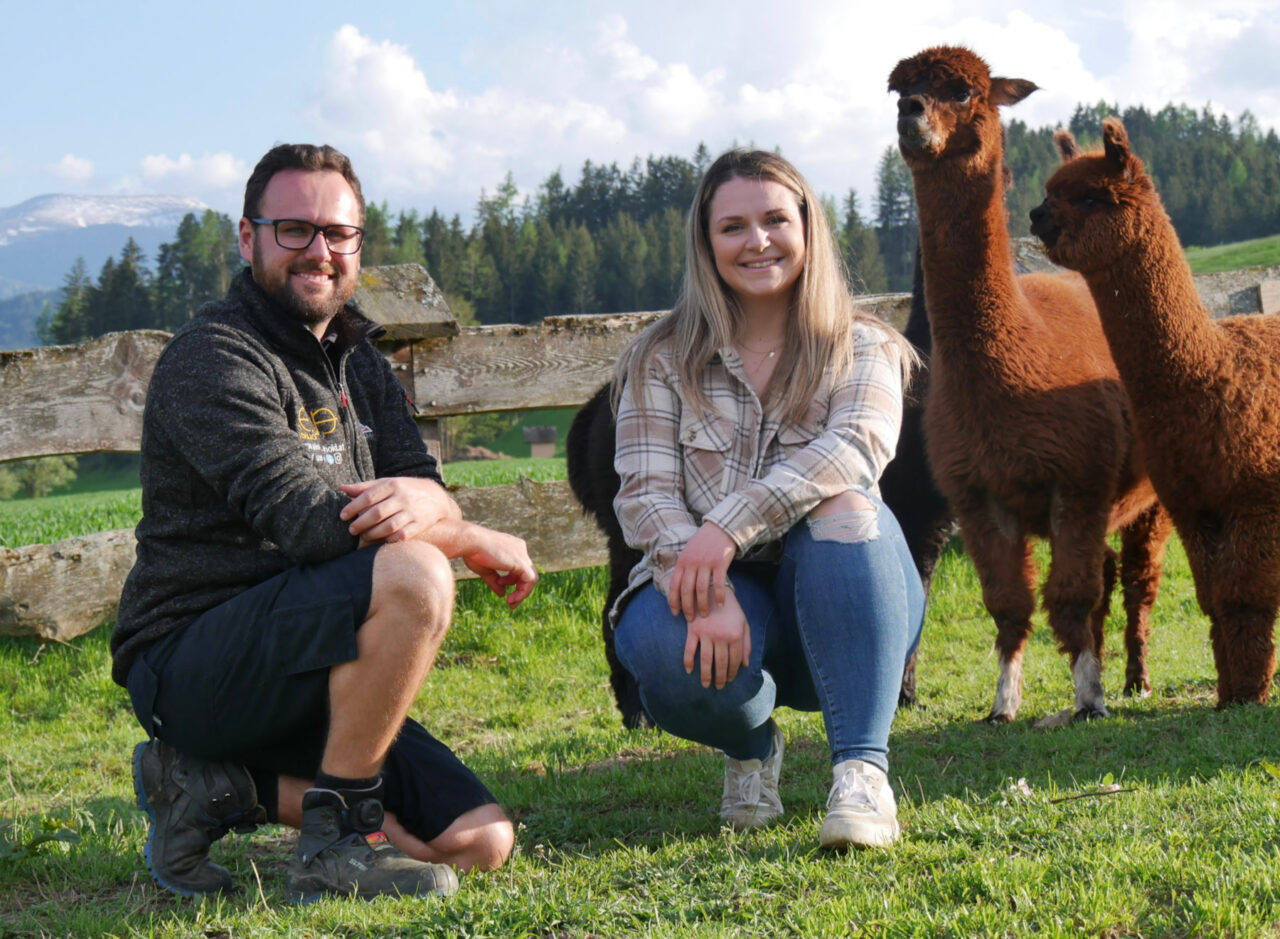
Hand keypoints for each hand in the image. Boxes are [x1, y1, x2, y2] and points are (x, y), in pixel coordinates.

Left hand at [339, 477, 457, 546]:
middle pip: (377, 513)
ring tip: (363, 537)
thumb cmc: (403, 490)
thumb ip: (364, 487)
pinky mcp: (419, 525)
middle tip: (351, 530)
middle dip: (361, 523)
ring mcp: (412, 512)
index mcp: (392, 485)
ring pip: (389, 526)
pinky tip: (381, 540)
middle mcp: (402, 498)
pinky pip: (402, 536)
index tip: (343, 516)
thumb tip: (341, 488)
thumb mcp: (386, 483)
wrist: (435, 497)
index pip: (368, 496)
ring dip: (373, 534)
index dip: (353, 507)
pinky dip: (389, 539)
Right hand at [455, 522, 538, 608]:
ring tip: (511, 603)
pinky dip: (523, 591)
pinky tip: (511, 598)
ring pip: (531, 578)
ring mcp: (522, 554)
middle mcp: (520, 548)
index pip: (519, 567)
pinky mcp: (521, 562)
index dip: (512, 580)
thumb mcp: (486, 570)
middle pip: (527, 573)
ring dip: (522, 593)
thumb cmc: (473, 552)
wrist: (469, 542)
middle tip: (510, 603)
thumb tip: (503, 594)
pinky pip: (530, 580)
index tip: (500, 584)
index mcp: (512, 547)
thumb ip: (496, 581)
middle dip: (520, 589)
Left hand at [669, 522, 735, 619]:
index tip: (675, 613)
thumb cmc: (704, 543)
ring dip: (703, 605)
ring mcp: (706, 563)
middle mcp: (692, 563)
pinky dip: (719, 596)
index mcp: (682, 562)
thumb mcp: (689, 553)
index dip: (673, 601)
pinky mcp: (720, 562)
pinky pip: (718, 584)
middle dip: (688, 607)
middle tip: (691, 619)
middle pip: (687, 590)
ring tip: (705, 614)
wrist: (720, 528)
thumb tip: (679, 588)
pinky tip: (721, 605)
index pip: (674, 585)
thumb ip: (684, 568)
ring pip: (702, 589)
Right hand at [683, 590, 751, 688]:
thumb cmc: (731, 609)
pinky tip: (689, 671)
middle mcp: (721, 636)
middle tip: (719, 687)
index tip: (730, 680)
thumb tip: (745, 665)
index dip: (733, 672)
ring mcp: (706, 633)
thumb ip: (746, 644)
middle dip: (720, 678)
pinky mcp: (693, 630)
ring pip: (706, 660)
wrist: (713, 590)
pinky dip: (688, 662)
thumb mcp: (743, 624)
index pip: (735, 660)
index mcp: (736, 635)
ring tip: (706, 685)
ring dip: (706, 675)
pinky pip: (689, 649)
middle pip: (721, 663)